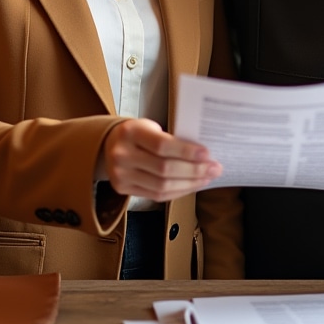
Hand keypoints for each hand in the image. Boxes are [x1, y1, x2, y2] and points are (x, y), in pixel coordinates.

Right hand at [99, 119, 222, 202]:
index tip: (207, 154)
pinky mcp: (123, 189)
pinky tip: (191, 186)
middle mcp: (122, 155)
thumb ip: (170, 139)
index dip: (186, 152)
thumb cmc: (137, 134)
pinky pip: (156, 196)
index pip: (162, 146)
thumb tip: (202, 155)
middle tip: (214, 169)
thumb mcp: (149, 127)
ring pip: (161, 186)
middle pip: (164, 169)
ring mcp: (121, 175)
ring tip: (206, 178)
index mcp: (131, 133)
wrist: (109, 144)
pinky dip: (177, 192)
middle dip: (194, 171)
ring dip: (189, 184)